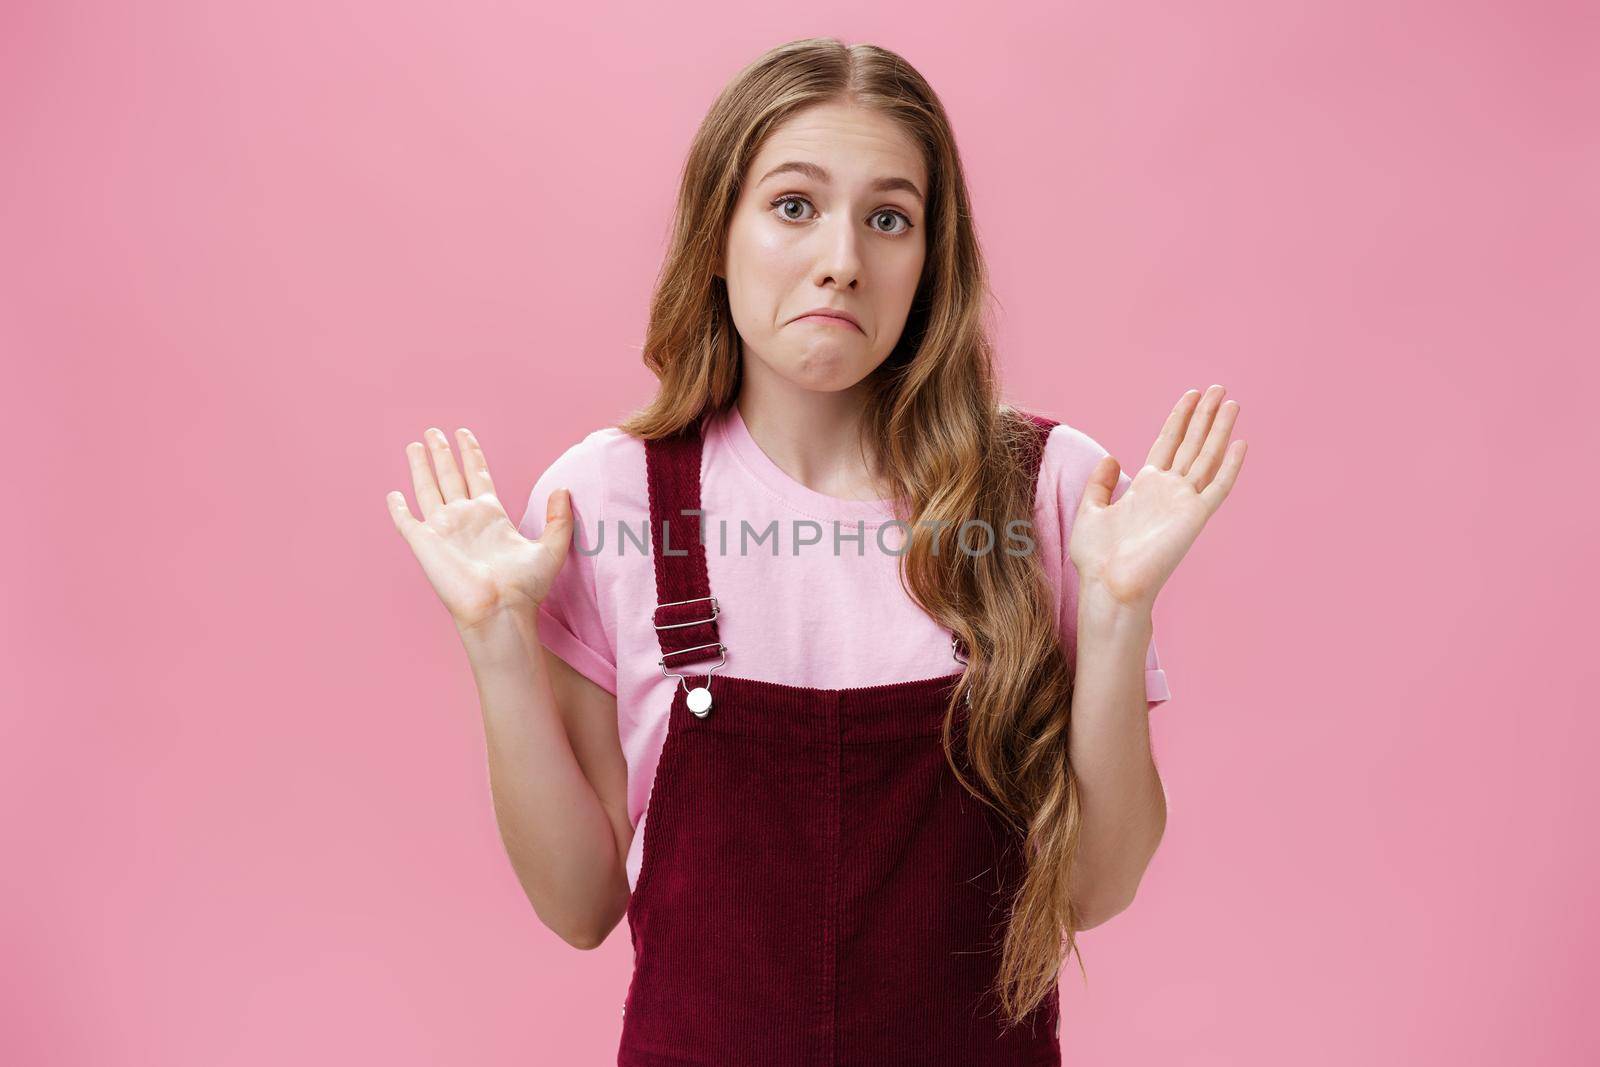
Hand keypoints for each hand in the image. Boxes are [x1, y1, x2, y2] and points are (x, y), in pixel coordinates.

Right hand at [385, 426, 573, 633]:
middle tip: (433, 431)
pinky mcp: (425, 543)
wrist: (500, 609)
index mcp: (490, 514)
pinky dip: (398, 508)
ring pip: (428, 489)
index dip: (471, 453)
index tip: (464, 433)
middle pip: (450, 476)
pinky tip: (393, 494)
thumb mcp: (552, 548)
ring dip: (420, 467)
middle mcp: (465, 518)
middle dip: (442, 453)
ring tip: (415, 445)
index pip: (478, 475)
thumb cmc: (525, 587)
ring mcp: (443, 529)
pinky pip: (407, 521)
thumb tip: (563, 489)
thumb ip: (559, 519)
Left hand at [1068, 385, 1247, 612]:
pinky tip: (1240, 443)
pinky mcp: (1194, 517)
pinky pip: (1217, 487)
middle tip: (1220, 388)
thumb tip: (1112, 457)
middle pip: (1192, 443)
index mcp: (1146, 486)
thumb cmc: (1097, 558)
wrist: (1108, 586)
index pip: (1168, 443)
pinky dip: (1230, 466)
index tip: (1192, 395)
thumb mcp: (1090, 511)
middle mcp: (1168, 490)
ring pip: (1207, 457)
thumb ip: (1101, 483)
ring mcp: (1183, 502)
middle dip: (1205, 415)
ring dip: (1220, 430)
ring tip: (1231, 402)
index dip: (1180, 418)